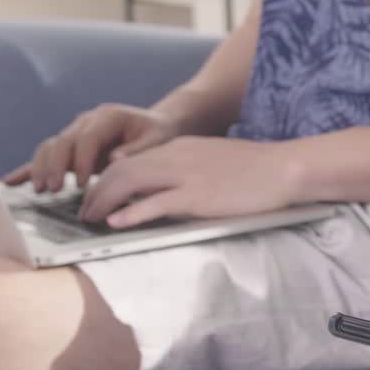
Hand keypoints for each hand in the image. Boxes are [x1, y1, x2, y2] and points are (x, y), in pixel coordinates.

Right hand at [4, 104, 182, 192]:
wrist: (157, 126)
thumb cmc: (159, 133)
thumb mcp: (159, 140)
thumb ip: (138, 150)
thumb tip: (115, 159)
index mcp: (109, 116)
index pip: (88, 137)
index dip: (82, 161)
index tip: (83, 184)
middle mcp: (88, 121)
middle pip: (63, 141)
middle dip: (56, 166)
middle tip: (55, 190)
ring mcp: (76, 132)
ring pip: (50, 146)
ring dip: (42, 168)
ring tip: (42, 190)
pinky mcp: (72, 146)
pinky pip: (47, 155)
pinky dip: (31, 167)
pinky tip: (13, 181)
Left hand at [78, 136, 295, 226]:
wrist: (284, 167)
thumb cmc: (256, 168)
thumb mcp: (213, 160)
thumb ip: (187, 169)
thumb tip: (165, 189)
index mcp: (179, 147)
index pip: (130, 160)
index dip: (106, 180)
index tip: (98, 197)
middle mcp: (176, 156)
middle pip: (120, 170)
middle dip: (96, 192)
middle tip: (85, 213)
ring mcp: (186, 175)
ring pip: (129, 182)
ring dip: (104, 202)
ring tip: (91, 219)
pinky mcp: (198, 195)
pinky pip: (155, 203)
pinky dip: (131, 213)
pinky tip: (117, 223)